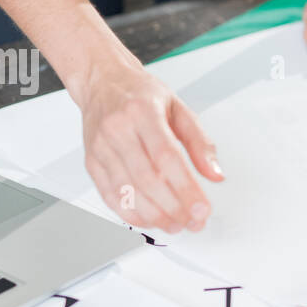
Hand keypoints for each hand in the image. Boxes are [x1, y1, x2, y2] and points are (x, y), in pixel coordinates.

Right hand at [78, 64, 222, 234]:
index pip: (166, 157)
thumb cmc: (140, 94)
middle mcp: (117, 129)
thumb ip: (200, 142)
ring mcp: (101, 147)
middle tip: (194, 221)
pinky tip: (150, 220)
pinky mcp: (91, 162)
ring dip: (155, 216)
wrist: (102, 81)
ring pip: (127, 192)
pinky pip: (110, 196)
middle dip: (174, 208)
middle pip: (147, 179)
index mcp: (142, 112)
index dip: (185, 188)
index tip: (202, 208)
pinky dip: (131, 214)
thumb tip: (214, 173)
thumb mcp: (179, 108)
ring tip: (176, 224)